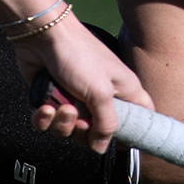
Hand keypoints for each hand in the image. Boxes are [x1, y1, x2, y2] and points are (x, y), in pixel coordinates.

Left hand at [13, 10, 151, 152]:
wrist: (42, 36)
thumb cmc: (78, 54)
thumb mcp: (100, 93)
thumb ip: (106, 124)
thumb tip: (101, 147)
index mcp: (124, 91)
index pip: (141, 118)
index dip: (135, 134)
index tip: (123, 145)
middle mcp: (101, 96)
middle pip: (98, 133)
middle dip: (84, 132)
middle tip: (81, 119)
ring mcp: (76, 98)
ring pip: (70, 130)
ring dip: (62, 124)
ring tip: (61, 107)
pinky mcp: (53, 98)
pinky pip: (49, 123)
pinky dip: (44, 119)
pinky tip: (44, 108)